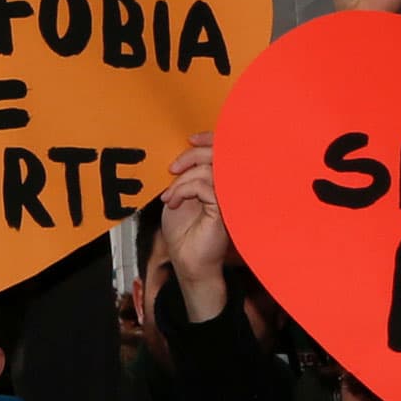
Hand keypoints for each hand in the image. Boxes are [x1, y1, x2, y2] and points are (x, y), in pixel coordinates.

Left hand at [159, 133, 227, 322]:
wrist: (186, 260)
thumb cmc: (183, 232)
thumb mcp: (180, 196)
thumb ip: (186, 175)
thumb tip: (184, 154)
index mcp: (221, 182)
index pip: (225, 152)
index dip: (211, 139)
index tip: (191, 139)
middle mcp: (229, 188)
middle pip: (219, 155)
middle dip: (192, 156)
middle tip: (172, 169)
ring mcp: (229, 199)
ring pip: (210, 170)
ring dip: (183, 179)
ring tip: (170, 195)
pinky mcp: (224, 210)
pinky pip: (204, 186)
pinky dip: (184, 190)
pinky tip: (173, 202)